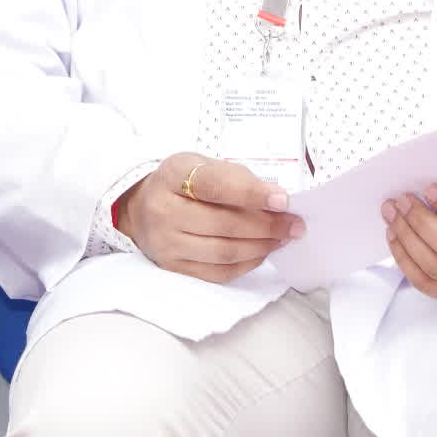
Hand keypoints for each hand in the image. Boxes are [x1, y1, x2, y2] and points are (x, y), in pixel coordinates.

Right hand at [115, 152, 300, 281]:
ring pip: (223, 252)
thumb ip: (237, 179)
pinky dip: (246, 264)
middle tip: (294, 225)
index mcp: (172, 175)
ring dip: (261, 247)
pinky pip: (217, 272)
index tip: (283, 201)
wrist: (142, 206)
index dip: (251, 194)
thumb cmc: (182, 183)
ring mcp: (165, 242)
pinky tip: (262, 252)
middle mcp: (163, 210)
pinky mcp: (172, 267)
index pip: (215, 186)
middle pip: (223, 224)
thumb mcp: (203, 164)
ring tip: (282, 238)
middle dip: (266, 226)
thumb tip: (277, 202)